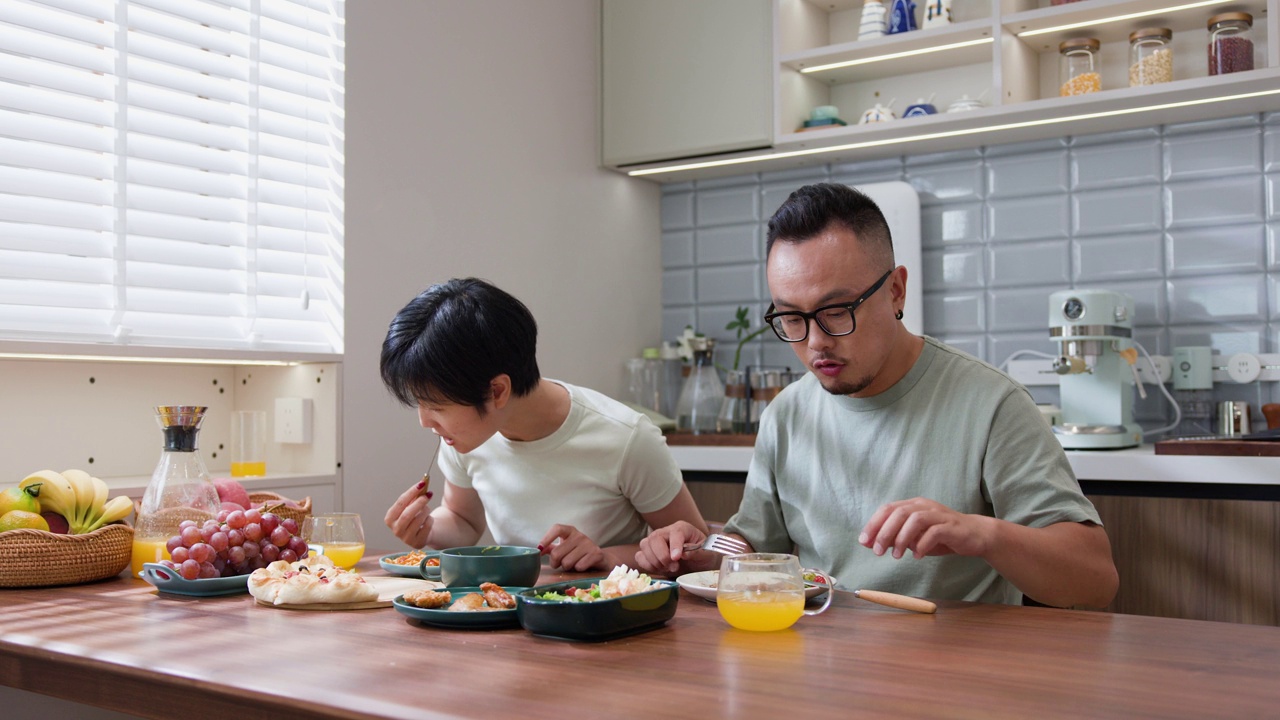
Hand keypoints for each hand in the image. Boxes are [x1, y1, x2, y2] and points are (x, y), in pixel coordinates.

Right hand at [383, 480, 434, 548]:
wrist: (423, 532)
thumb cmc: (414, 516)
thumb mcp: (411, 506)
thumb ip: (414, 496)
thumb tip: (422, 484)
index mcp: (390, 518)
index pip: (400, 503)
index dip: (411, 492)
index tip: (421, 484)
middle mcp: (395, 530)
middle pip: (407, 514)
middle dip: (419, 502)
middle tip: (428, 494)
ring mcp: (406, 538)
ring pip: (418, 520)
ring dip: (426, 510)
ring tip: (427, 508)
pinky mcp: (417, 543)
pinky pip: (426, 527)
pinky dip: (430, 519)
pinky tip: (428, 519)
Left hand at [538, 524, 604, 571]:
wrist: (599, 558)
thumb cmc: (577, 552)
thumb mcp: (564, 547)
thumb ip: (551, 548)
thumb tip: (539, 549)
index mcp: (570, 531)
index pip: (557, 529)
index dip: (547, 538)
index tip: (540, 548)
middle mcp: (579, 535)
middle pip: (557, 553)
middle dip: (555, 563)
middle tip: (559, 564)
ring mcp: (588, 543)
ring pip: (567, 562)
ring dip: (567, 567)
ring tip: (572, 564)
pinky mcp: (596, 553)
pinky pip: (579, 566)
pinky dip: (578, 570)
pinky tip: (582, 566)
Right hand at [634, 520, 707, 575]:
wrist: (697, 563)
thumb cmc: (703, 555)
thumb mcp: (707, 554)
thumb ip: (698, 553)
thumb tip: (684, 554)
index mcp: (682, 528)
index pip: (675, 532)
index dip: (674, 545)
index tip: (676, 558)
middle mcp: (666, 532)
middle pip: (655, 538)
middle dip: (662, 556)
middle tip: (674, 567)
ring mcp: (655, 542)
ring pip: (645, 545)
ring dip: (655, 561)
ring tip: (668, 568)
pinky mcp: (648, 553)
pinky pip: (639, 556)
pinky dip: (647, 565)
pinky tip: (659, 569)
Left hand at [859, 497, 994, 559]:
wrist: (975, 535)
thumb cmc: (941, 536)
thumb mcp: (915, 537)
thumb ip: (895, 537)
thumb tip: (870, 543)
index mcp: (913, 505)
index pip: (888, 509)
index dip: (874, 524)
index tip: (864, 541)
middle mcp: (924, 506)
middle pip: (899, 513)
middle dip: (885, 532)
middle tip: (878, 551)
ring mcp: (939, 515)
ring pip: (915, 520)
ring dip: (902, 538)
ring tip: (897, 556)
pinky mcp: (951, 527)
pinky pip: (934, 532)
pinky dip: (922, 544)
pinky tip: (917, 555)